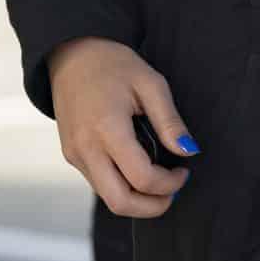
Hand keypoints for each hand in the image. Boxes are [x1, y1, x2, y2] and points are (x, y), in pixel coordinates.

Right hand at [47, 37, 193, 218]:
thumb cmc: (112, 64)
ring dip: (137, 199)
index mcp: (106, 129)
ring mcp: (75, 155)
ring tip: (157, 177)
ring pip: (109, 198)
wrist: (70, 54)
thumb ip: (170, 121)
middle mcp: (85, 148)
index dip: (170, 184)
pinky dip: (122, 186)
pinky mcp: (71, 156)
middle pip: (120, 203)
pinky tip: (136, 167)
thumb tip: (189, 151)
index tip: (184, 170)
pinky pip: (99, 184)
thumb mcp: (150, 83)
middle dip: (153, 207)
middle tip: (172, 190)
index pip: (142, 179)